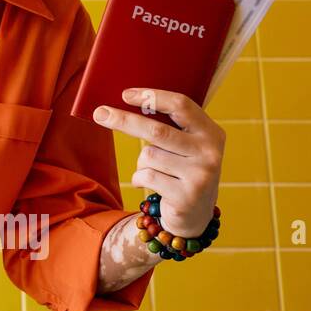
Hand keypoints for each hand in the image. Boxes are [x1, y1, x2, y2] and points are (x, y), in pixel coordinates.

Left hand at [92, 88, 224, 239]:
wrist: (195, 216)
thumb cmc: (181, 170)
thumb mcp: (184, 146)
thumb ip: (168, 126)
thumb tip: (126, 101)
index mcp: (211, 132)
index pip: (181, 105)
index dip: (152, 97)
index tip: (126, 94)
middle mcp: (210, 152)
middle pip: (157, 130)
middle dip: (124, 120)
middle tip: (99, 113)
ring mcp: (200, 175)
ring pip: (148, 155)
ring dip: (141, 162)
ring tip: (155, 172)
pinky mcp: (186, 196)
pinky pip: (146, 176)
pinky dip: (139, 178)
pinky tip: (153, 186)